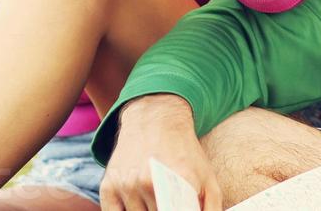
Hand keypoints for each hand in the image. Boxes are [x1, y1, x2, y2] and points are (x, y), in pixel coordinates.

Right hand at [100, 95, 221, 210]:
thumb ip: (212, 208)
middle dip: (164, 210)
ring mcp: (128, 185)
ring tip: (154, 196)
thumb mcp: (207, 176)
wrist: (155, 118)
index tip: (179, 205)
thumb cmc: (183, 152)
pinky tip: (137, 203)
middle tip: (168, 198)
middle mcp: (152, 182)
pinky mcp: (108, 186)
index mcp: (181, 181)